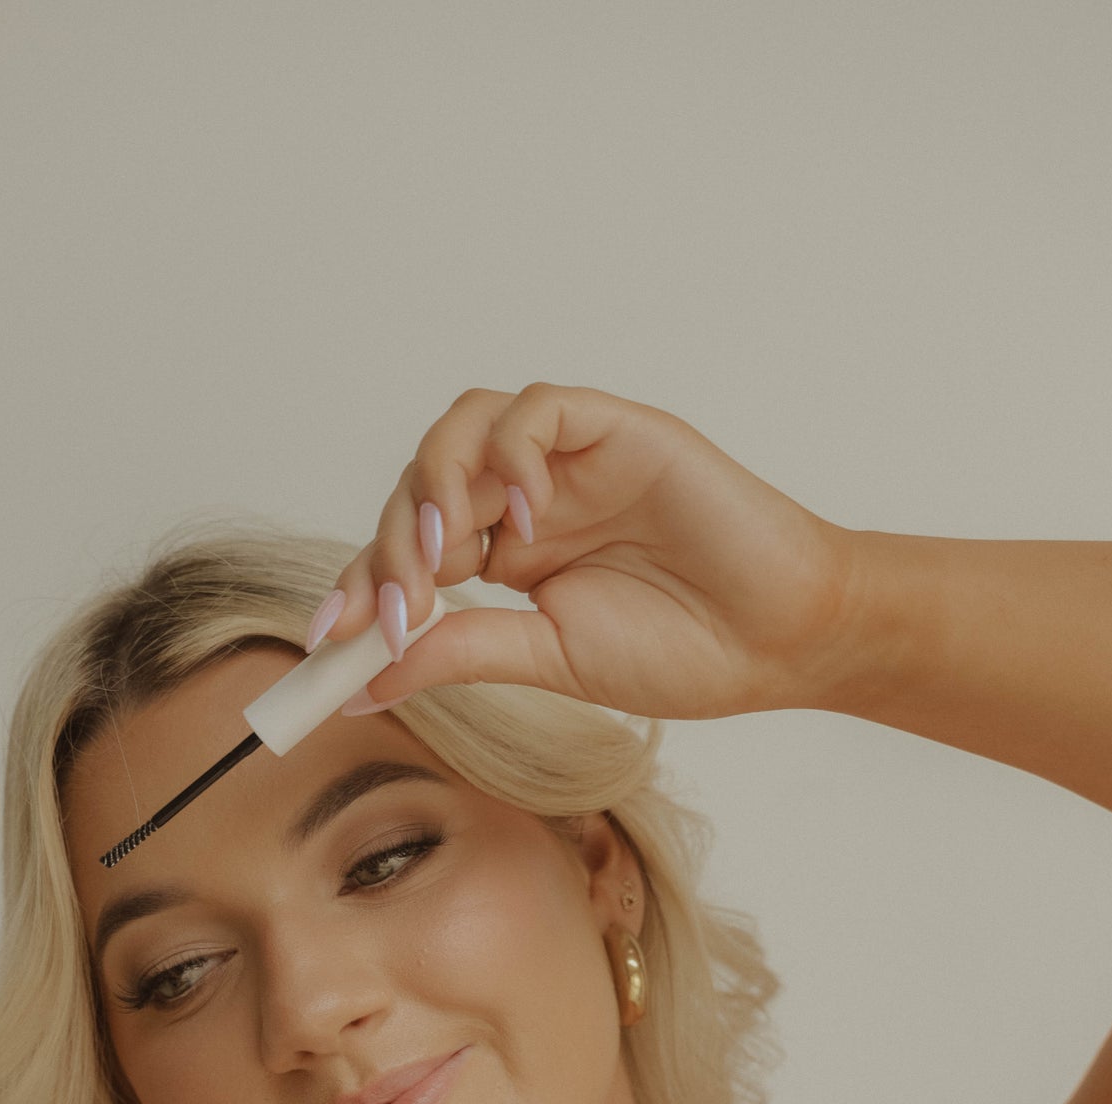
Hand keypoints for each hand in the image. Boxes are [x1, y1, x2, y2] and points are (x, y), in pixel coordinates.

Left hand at [314, 380, 863, 723]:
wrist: (782, 641)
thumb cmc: (687, 650)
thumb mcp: (549, 660)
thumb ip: (459, 655)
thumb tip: (362, 684)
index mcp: (509, 555)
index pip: (411, 551)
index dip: (364, 587)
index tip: (330, 642)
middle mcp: (528, 498)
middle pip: (420, 489)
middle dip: (391, 551)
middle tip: (392, 614)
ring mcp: (568, 461)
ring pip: (461, 429)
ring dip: (433, 490)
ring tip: (441, 560)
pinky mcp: (614, 428)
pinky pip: (535, 411)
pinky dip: (512, 453)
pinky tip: (522, 519)